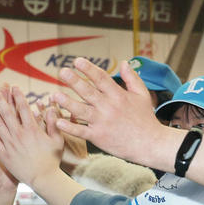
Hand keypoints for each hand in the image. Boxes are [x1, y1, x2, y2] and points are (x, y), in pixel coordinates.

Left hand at [0, 85, 63, 189]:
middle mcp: (19, 135)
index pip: (23, 108)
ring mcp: (10, 144)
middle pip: (7, 113)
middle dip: (0, 99)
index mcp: (33, 130)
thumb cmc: (52, 161)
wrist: (43, 180)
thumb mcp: (57, 141)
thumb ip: (53, 124)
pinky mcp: (4, 154)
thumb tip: (50, 108)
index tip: (14, 87)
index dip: (18, 96)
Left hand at [50, 58, 171, 166]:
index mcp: (118, 95)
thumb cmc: (145, 119)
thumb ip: (132, 78)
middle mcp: (108, 107)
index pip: (101, 78)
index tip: (77, 61)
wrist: (149, 144)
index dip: (88, 68)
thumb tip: (124, 62)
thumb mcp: (142, 95)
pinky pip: (80, 131)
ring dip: (67, 102)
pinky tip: (58, 122)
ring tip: (54, 95)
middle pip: (88, 91)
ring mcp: (102, 122)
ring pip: (81, 110)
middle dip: (74, 80)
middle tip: (62, 72)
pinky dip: (69, 127)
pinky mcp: (98, 137)